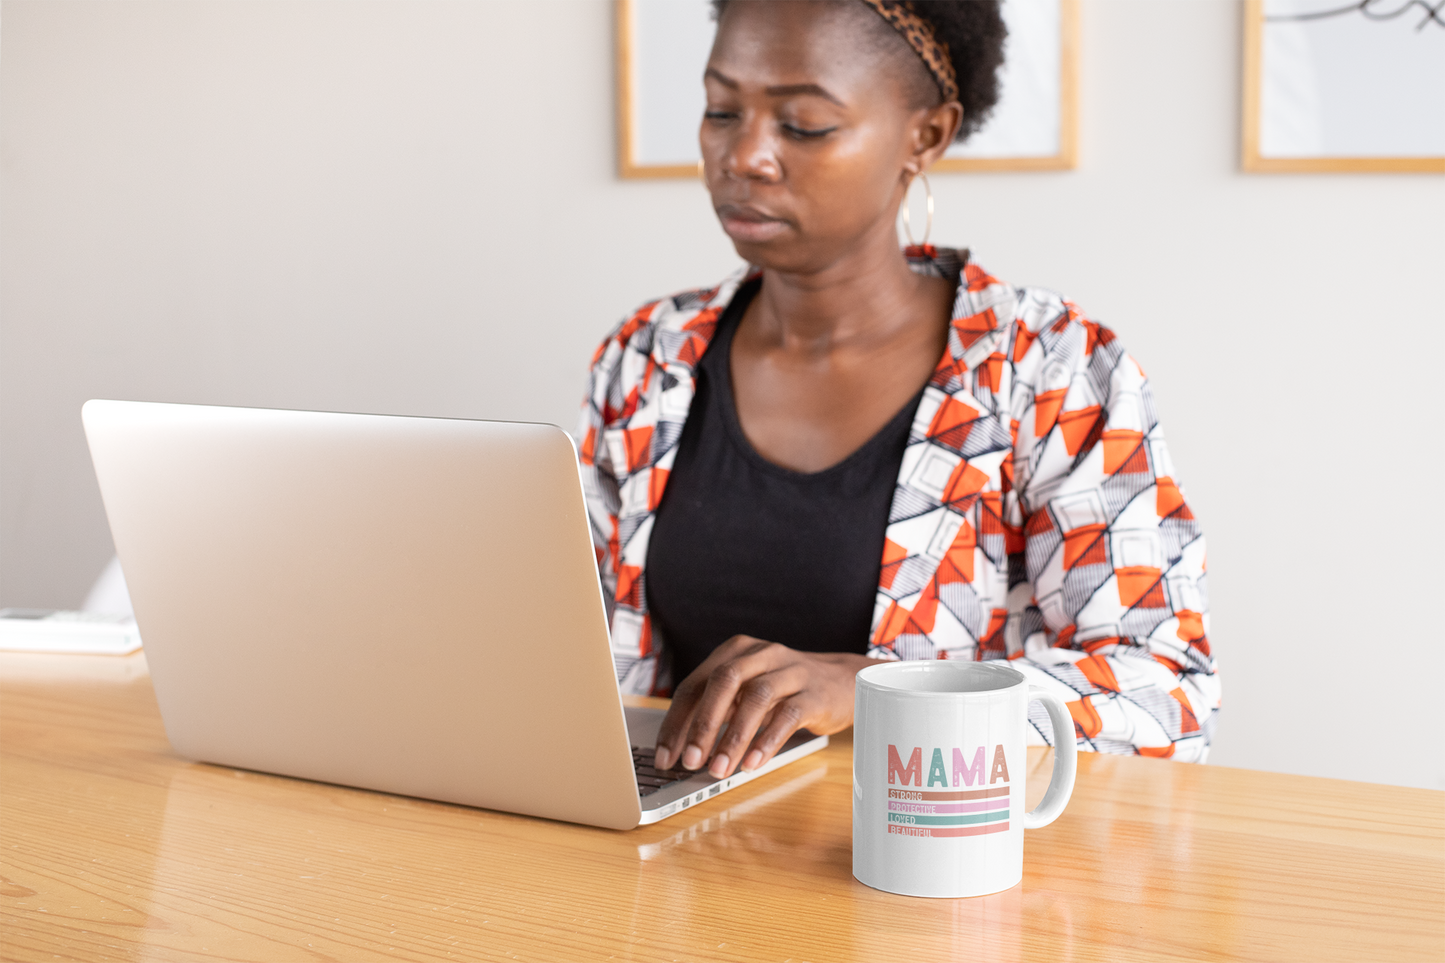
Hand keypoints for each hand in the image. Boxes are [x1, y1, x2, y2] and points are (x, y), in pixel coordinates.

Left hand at [652, 635, 874, 778]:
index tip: (665, 756)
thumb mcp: (747, 691)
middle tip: (689, 761)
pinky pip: (787, 715)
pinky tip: (753, 763)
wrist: (843, 680)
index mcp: (735, 652)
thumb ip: (720, 710)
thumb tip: (685, 750)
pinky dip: (767, 741)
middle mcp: (760, 654)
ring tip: (719, 770)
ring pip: (754, 699)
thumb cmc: (785, 689)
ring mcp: (790, 671)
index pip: (695, 685)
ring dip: (733, 738)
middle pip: (723, 683)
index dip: (676, 722)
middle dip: (702, 725)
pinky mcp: (814, 692)